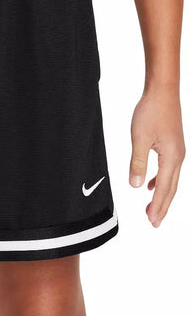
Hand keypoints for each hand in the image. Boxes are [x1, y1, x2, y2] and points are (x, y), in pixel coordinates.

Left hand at [129, 86, 184, 227]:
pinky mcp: (172, 145)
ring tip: (152, 208)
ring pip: (170, 180)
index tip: (152, 221)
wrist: (162, 92)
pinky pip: (168, 169)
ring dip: (161, 195)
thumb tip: (136, 186)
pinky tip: (150, 184)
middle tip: (154, 222)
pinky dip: (160, 180)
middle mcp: (178, 157)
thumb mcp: (139, 139)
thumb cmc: (151, 112)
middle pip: (171, 188)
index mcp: (172, 158)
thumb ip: (138, 163)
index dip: (158, 206)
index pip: (164, 189)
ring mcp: (177, 151)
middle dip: (162, 206)